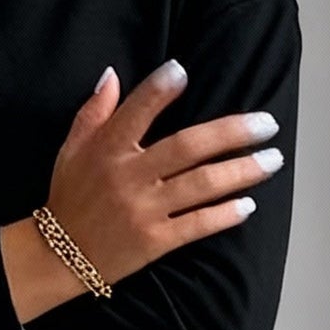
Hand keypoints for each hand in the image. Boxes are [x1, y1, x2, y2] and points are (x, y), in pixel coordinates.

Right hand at [1, 61, 282, 320]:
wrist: (57, 258)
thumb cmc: (69, 198)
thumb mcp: (72, 150)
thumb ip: (94, 111)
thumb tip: (111, 73)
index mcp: (108, 149)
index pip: (138, 110)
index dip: (160, 89)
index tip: (184, 71)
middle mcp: (129, 177)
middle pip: (189, 147)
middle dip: (233, 133)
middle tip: (268, 124)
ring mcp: (144, 211)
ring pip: (202, 185)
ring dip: (242, 172)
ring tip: (272, 160)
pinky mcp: (153, 242)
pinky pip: (196, 225)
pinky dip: (224, 215)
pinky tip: (248, 205)